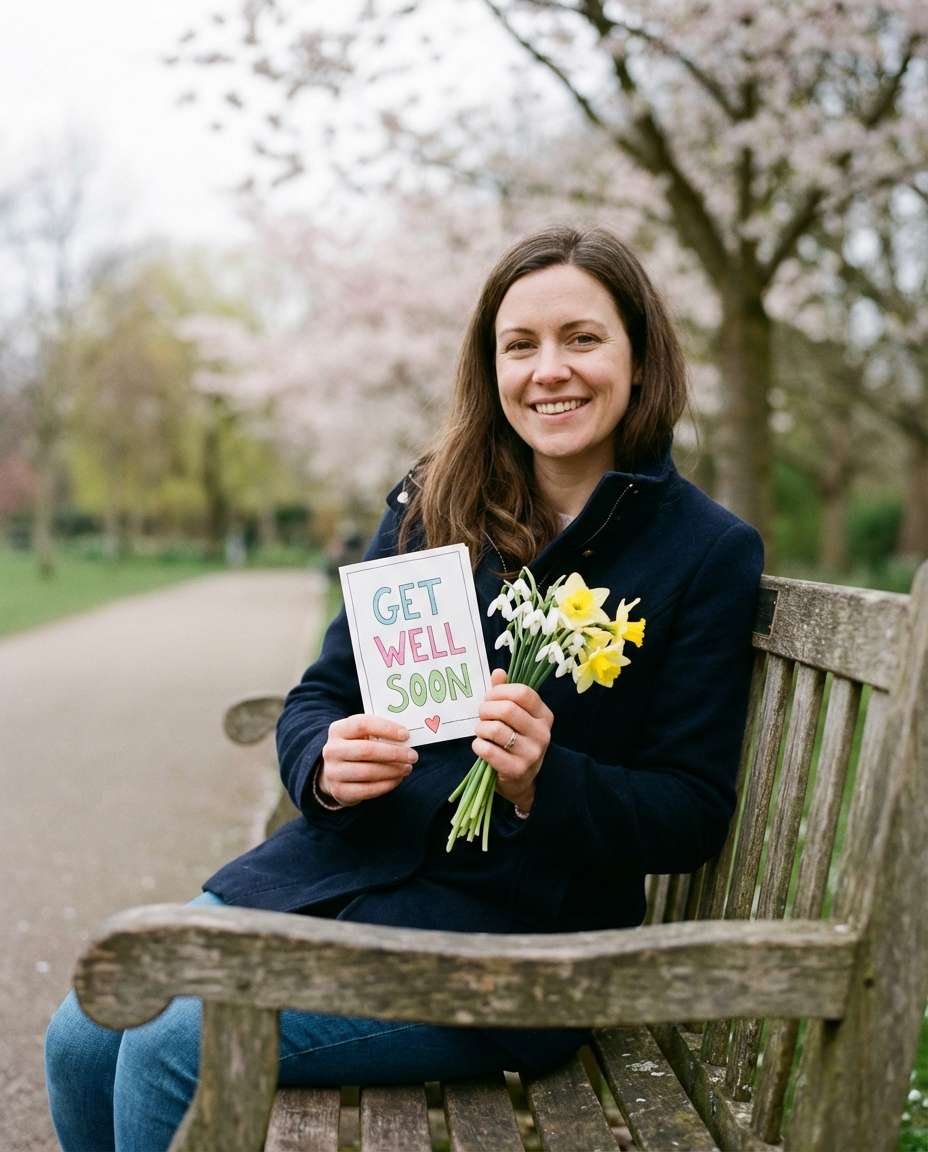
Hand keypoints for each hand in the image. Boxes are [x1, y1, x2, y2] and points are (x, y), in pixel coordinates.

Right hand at [320, 715, 417, 805]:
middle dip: (394, 753)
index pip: (362, 724)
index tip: (405, 735)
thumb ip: (379, 734)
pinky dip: (386, 785)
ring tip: (407, 768)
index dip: (386, 728)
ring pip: (368, 772)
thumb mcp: (362, 736)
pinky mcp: (339, 791)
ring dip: (392, 771)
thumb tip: (406, 738)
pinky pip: (367, 790)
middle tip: (412, 756)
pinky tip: (397, 779)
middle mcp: (332, 750)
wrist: (335, 773)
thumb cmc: (356, 748)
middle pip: (366, 750)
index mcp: (338, 729)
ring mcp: (333, 772)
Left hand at [472, 669, 552, 812]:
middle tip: (482, 715)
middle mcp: (542, 734)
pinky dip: (478, 745)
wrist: (522, 780)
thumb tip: (498, 672)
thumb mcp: (516, 717)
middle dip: (486, 709)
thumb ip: (506, 693)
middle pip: (507, 709)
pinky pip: (488, 750)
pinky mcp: (517, 770)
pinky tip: (480, 746)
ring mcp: (532, 753)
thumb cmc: (515, 741)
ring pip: (495, 729)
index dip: (500, 691)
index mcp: (544, 716)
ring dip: (481, 728)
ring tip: (481, 732)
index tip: (490, 697)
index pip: (523, 693)